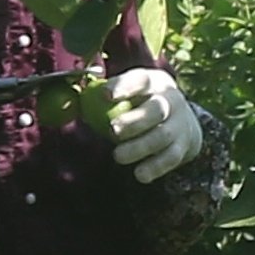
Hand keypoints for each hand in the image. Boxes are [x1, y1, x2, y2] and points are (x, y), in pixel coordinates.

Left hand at [100, 63, 205, 183]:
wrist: (182, 122)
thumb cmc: (142, 105)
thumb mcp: (130, 94)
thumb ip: (104, 97)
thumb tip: (71, 103)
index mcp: (154, 82)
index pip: (140, 80)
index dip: (124, 86)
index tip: (105, 95)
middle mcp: (171, 100)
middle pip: (156, 109)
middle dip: (135, 120)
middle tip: (113, 130)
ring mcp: (180, 124)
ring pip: (163, 135)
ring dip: (140, 147)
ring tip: (118, 156)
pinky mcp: (184, 146)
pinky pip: (171, 158)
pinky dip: (155, 167)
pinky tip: (140, 174)